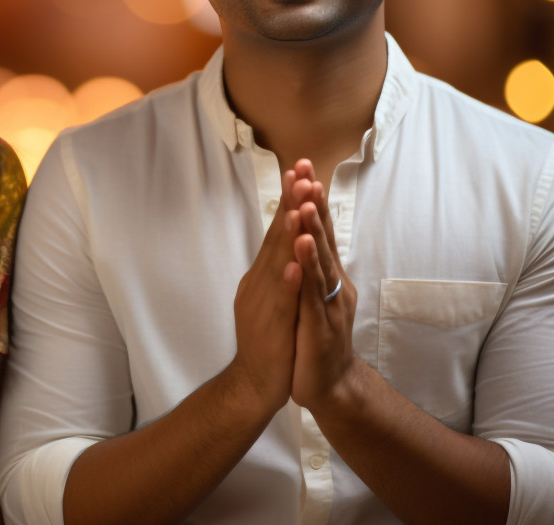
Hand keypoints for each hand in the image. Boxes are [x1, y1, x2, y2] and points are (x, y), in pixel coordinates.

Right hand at [227, 169, 303, 417]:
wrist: (255, 385)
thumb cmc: (269, 341)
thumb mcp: (272, 297)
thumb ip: (278, 269)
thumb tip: (288, 240)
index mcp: (263, 275)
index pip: (278, 230)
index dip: (289, 200)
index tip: (299, 169)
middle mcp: (259, 282)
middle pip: (276, 237)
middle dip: (289, 203)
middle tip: (298, 170)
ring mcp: (263, 303)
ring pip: (277, 263)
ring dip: (287, 234)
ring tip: (296, 206)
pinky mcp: (271, 327)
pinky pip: (280, 302)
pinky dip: (286, 282)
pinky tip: (294, 264)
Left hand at [286, 159, 358, 411]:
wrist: (328, 385)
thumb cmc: (317, 339)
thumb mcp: (313, 297)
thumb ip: (313, 268)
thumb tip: (307, 235)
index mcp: (327, 276)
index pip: (318, 231)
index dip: (311, 200)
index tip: (302, 167)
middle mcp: (333, 284)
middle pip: (323, 238)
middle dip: (314, 204)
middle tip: (308, 170)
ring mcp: (328, 305)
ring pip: (320, 262)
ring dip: (312, 230)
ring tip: (305, 201)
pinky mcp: (319, 326)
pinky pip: (311, 294)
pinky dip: (307, 270)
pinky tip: (301, 249)